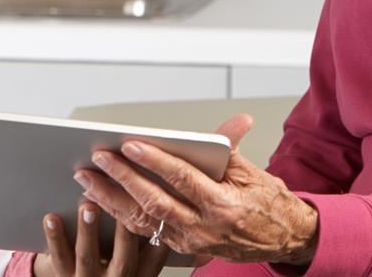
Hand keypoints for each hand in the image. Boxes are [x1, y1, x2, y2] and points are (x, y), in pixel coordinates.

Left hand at [34, 199, 170, 276]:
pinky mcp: (63, 276)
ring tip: (89, 206)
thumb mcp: (137, 270)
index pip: (154, 258)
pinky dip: (54, 237)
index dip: (160, 236)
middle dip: (125, 232)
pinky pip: (58, 257)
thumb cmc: (112, 274)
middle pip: (124, 258)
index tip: (162, 210)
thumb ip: (149, 250)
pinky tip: (52, 218)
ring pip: (88, 256)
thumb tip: (165, 212)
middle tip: (125, 202)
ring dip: (88, 230)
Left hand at [76, 114, 319, 263]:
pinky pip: (146, 232)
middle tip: (98, 159)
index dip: (153, 161)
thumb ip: (231, 149)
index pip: (181, 179)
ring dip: (111, 200)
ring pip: (142, 221)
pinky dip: (121, 216)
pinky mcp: (183, 248)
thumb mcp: (254, 172)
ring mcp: (190, 242)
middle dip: (121, 179)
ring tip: (87, 180)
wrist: (284, 240)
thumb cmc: (269, 205)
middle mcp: (203, 228)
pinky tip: (103, 201)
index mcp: (222, 206)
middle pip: (153, 202)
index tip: (129, 145)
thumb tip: (232, 123)